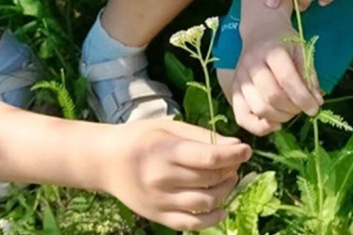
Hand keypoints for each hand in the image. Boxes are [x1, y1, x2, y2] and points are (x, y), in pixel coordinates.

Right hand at [106, 120, 251, 230]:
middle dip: (230, 170)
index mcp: (166, 151)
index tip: (246, 150)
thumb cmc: (141, 138)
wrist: (106, 161)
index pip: (208, 158)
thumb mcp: (169, 127)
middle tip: (233, 163)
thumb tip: (236, 147)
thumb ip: (202, 137)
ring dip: (225, 192)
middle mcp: (162, 178)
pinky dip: (212, 219)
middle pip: (210, 180)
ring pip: (205, 203)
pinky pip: (191, 224)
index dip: (233, 155)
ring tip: (227, 180)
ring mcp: (160, 201)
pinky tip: (221, 208)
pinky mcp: (158, 216)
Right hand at [223, 22, 322, 135]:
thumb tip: (317, 102)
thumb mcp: (301, 51)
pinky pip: (242, 117)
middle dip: (292, 109)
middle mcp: (252, 64)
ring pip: (259, 109)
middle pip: (272, 97)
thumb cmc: (284, 42)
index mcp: (271, 51)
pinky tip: (275, 123)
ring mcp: (240, 78)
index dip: (303, 98)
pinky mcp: (234, 90)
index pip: (287, 80)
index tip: (315, 108)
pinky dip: (259, 127)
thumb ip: (309, 76)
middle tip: (303, 108)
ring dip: (280, 118)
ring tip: (290, 111)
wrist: (260, 31)